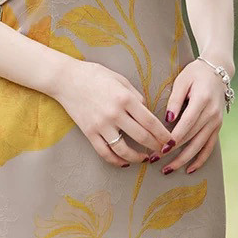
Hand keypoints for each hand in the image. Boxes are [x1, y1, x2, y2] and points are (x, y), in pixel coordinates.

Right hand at [52, 61, 173, 167]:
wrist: (66, 79)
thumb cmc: (94, 75)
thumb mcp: (120, 80)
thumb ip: (136, 96)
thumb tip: (147, 112)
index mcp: (125, 98)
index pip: (151, 122)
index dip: (163, 134)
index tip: (170, 141)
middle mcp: (115, 113)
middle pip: (142, 137)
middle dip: (156, 146)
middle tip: (163, 151)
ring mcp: (101, 125)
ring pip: (124, 149)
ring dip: (138, 157)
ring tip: (145, 158)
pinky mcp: (89, 132)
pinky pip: (105, 152)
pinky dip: (116, 160)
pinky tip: (124, 162)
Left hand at [158, 59, 224, 173]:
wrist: (217, 71)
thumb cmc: (195, 74)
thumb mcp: (182, 80)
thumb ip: (174, 99)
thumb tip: (167, 119)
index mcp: (202, 101)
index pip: (187, 124)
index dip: (174, 137)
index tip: (161, 148)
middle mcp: (212, 114)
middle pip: (192, 137)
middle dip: (174, 152)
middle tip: (156, 160)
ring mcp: (216, 122)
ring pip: (200, 146)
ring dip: (185, 160)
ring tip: (169, 169)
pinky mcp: (217, 126)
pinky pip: (209, 146)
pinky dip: (200, 159)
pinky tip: (189, 169)